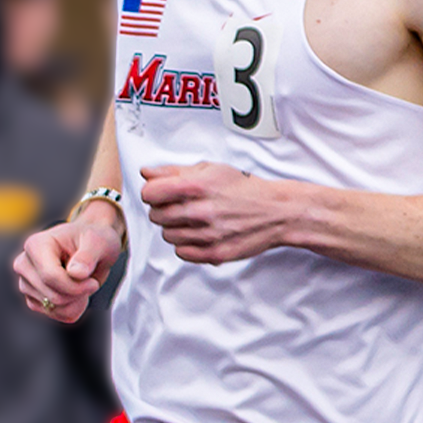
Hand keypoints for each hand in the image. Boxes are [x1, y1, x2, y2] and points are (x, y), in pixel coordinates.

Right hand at [15, 204, 122, 322]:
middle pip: (53, 296)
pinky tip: (78, 293)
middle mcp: (25, 264)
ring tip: (83, 283)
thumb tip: (76, 273)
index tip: (93, 283)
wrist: (91, 246)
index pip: (50, 277)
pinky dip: (72, 309)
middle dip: (78, 294)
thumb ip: (88, 256)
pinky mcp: (33, 299)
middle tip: (90, 281)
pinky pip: (56, 314)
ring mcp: (27, 283)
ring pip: (54, 308)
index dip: (76, 286)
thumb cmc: (93, 240)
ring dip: (76, 301)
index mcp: (36, 245)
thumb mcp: (99, 242)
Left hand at [140, 162, 290, 264]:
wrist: (275, 211)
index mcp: (196, 186)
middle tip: (179, 206)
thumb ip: (174, 171)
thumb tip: (147, 173)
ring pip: (167, 235)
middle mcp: (200, 211)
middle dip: (163, 210)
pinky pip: (182, 252)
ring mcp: (207, 235)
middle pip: (156, 216)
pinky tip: (199, 234)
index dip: (152, 192)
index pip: (150, 193)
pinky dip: (186, 244)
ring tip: (193, 219)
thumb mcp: (211, 169)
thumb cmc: (244, 189)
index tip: (160, 193)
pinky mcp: (214, 253)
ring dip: (175, 227)